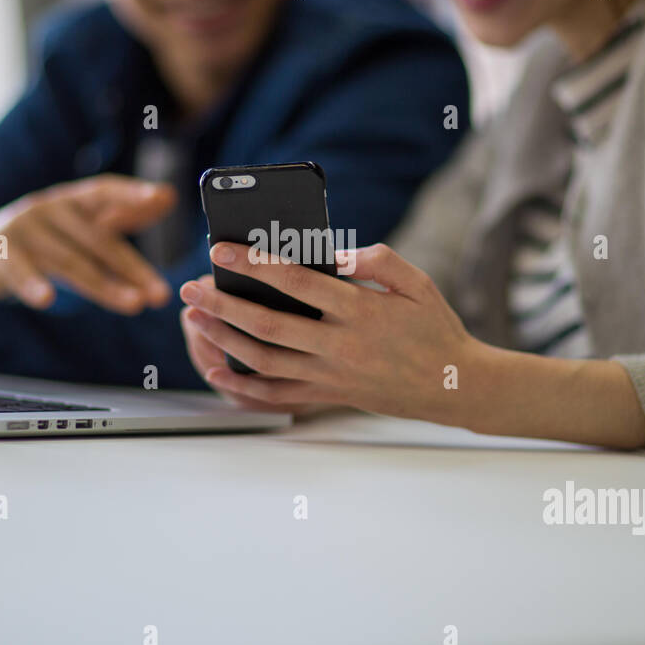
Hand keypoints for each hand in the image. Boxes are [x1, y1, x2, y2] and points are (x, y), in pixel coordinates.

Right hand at [0, 174, 175, 313]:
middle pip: (96, 237)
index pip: (104, 191)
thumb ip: (124, 213)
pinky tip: (47, 300)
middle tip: (160, 294)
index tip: (161, 197)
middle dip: (132, 267)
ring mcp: (23, 228)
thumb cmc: (40, 238)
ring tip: (133, 304)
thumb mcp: (81, 224)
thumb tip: (169, 197)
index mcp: (72, 200)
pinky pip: (18, 269)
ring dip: (103, 284)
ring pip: (68, 259)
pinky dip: (32, 284)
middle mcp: (49, 208)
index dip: (131, 193)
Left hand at [178, 242, 479, 422]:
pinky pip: (276, 395)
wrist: (454, 387)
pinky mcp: (328, 396)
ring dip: (224, 339)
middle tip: (190, 286)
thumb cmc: (435, 330)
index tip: (222, 248)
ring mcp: (331, 376)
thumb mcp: (418, 283)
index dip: (256, 264)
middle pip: (268, 325)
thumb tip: (333, 253)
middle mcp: (340, 346)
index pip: (297, 284)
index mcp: (361, 311)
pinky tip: (216, 369)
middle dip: (223, 304)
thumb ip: (378, 259)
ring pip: (264, 360)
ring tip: (194, 318)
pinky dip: (241, 385)